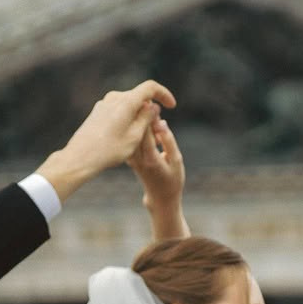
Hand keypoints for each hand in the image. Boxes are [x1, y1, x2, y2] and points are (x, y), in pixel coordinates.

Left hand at [38, 81, 174, 204]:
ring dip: (139, 115)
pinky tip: (127, 137)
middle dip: (151, 109)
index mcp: (126, 101)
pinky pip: (118, 110)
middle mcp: (114, 98)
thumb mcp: (135, 137)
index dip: (164, 94)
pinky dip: (127, 118)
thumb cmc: (109, 150)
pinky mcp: (98, 112)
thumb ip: (147, 118)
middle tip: (157, 129)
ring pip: (129, 104)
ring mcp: (104, 104)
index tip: (172, 106)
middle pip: (139, 96)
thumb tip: (153, 106)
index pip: (151, 87)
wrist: (80, 158)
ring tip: (143, 137)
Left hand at [129, 116, 186, 241]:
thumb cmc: (172, 179)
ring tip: (153, 122)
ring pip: (128, 130)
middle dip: (146, 113)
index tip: (163, 106)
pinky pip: (127, 136)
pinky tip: (143, 129)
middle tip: (157, 112)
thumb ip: (168, 140)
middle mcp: (134, 156)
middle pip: (134, 124)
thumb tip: (161, 121)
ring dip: (140, 120)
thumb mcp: (176, 161)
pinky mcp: (126, 156)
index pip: (145, 126)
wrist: (159, 197)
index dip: (152, 110)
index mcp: (148, 157)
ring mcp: (127, 156)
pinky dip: (135, 128)